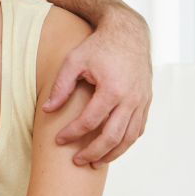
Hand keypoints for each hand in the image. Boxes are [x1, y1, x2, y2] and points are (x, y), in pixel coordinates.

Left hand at [45, 6, 152, 167]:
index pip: (90, 121)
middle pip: (113, 137)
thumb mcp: (74, 61)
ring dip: (112, 154)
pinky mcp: (147, 101)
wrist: (129, 32)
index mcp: (112, 89)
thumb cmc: (98, 46)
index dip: (72, 134)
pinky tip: (112, 148)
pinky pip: (139, 129)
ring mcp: (142, 101)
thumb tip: (48, 111)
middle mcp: (131, 99)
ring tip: (95, 163)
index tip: (58, 140)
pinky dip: (126, 142)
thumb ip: (61, 87)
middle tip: (77, 162)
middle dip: (94, 153)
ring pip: (129, 138)